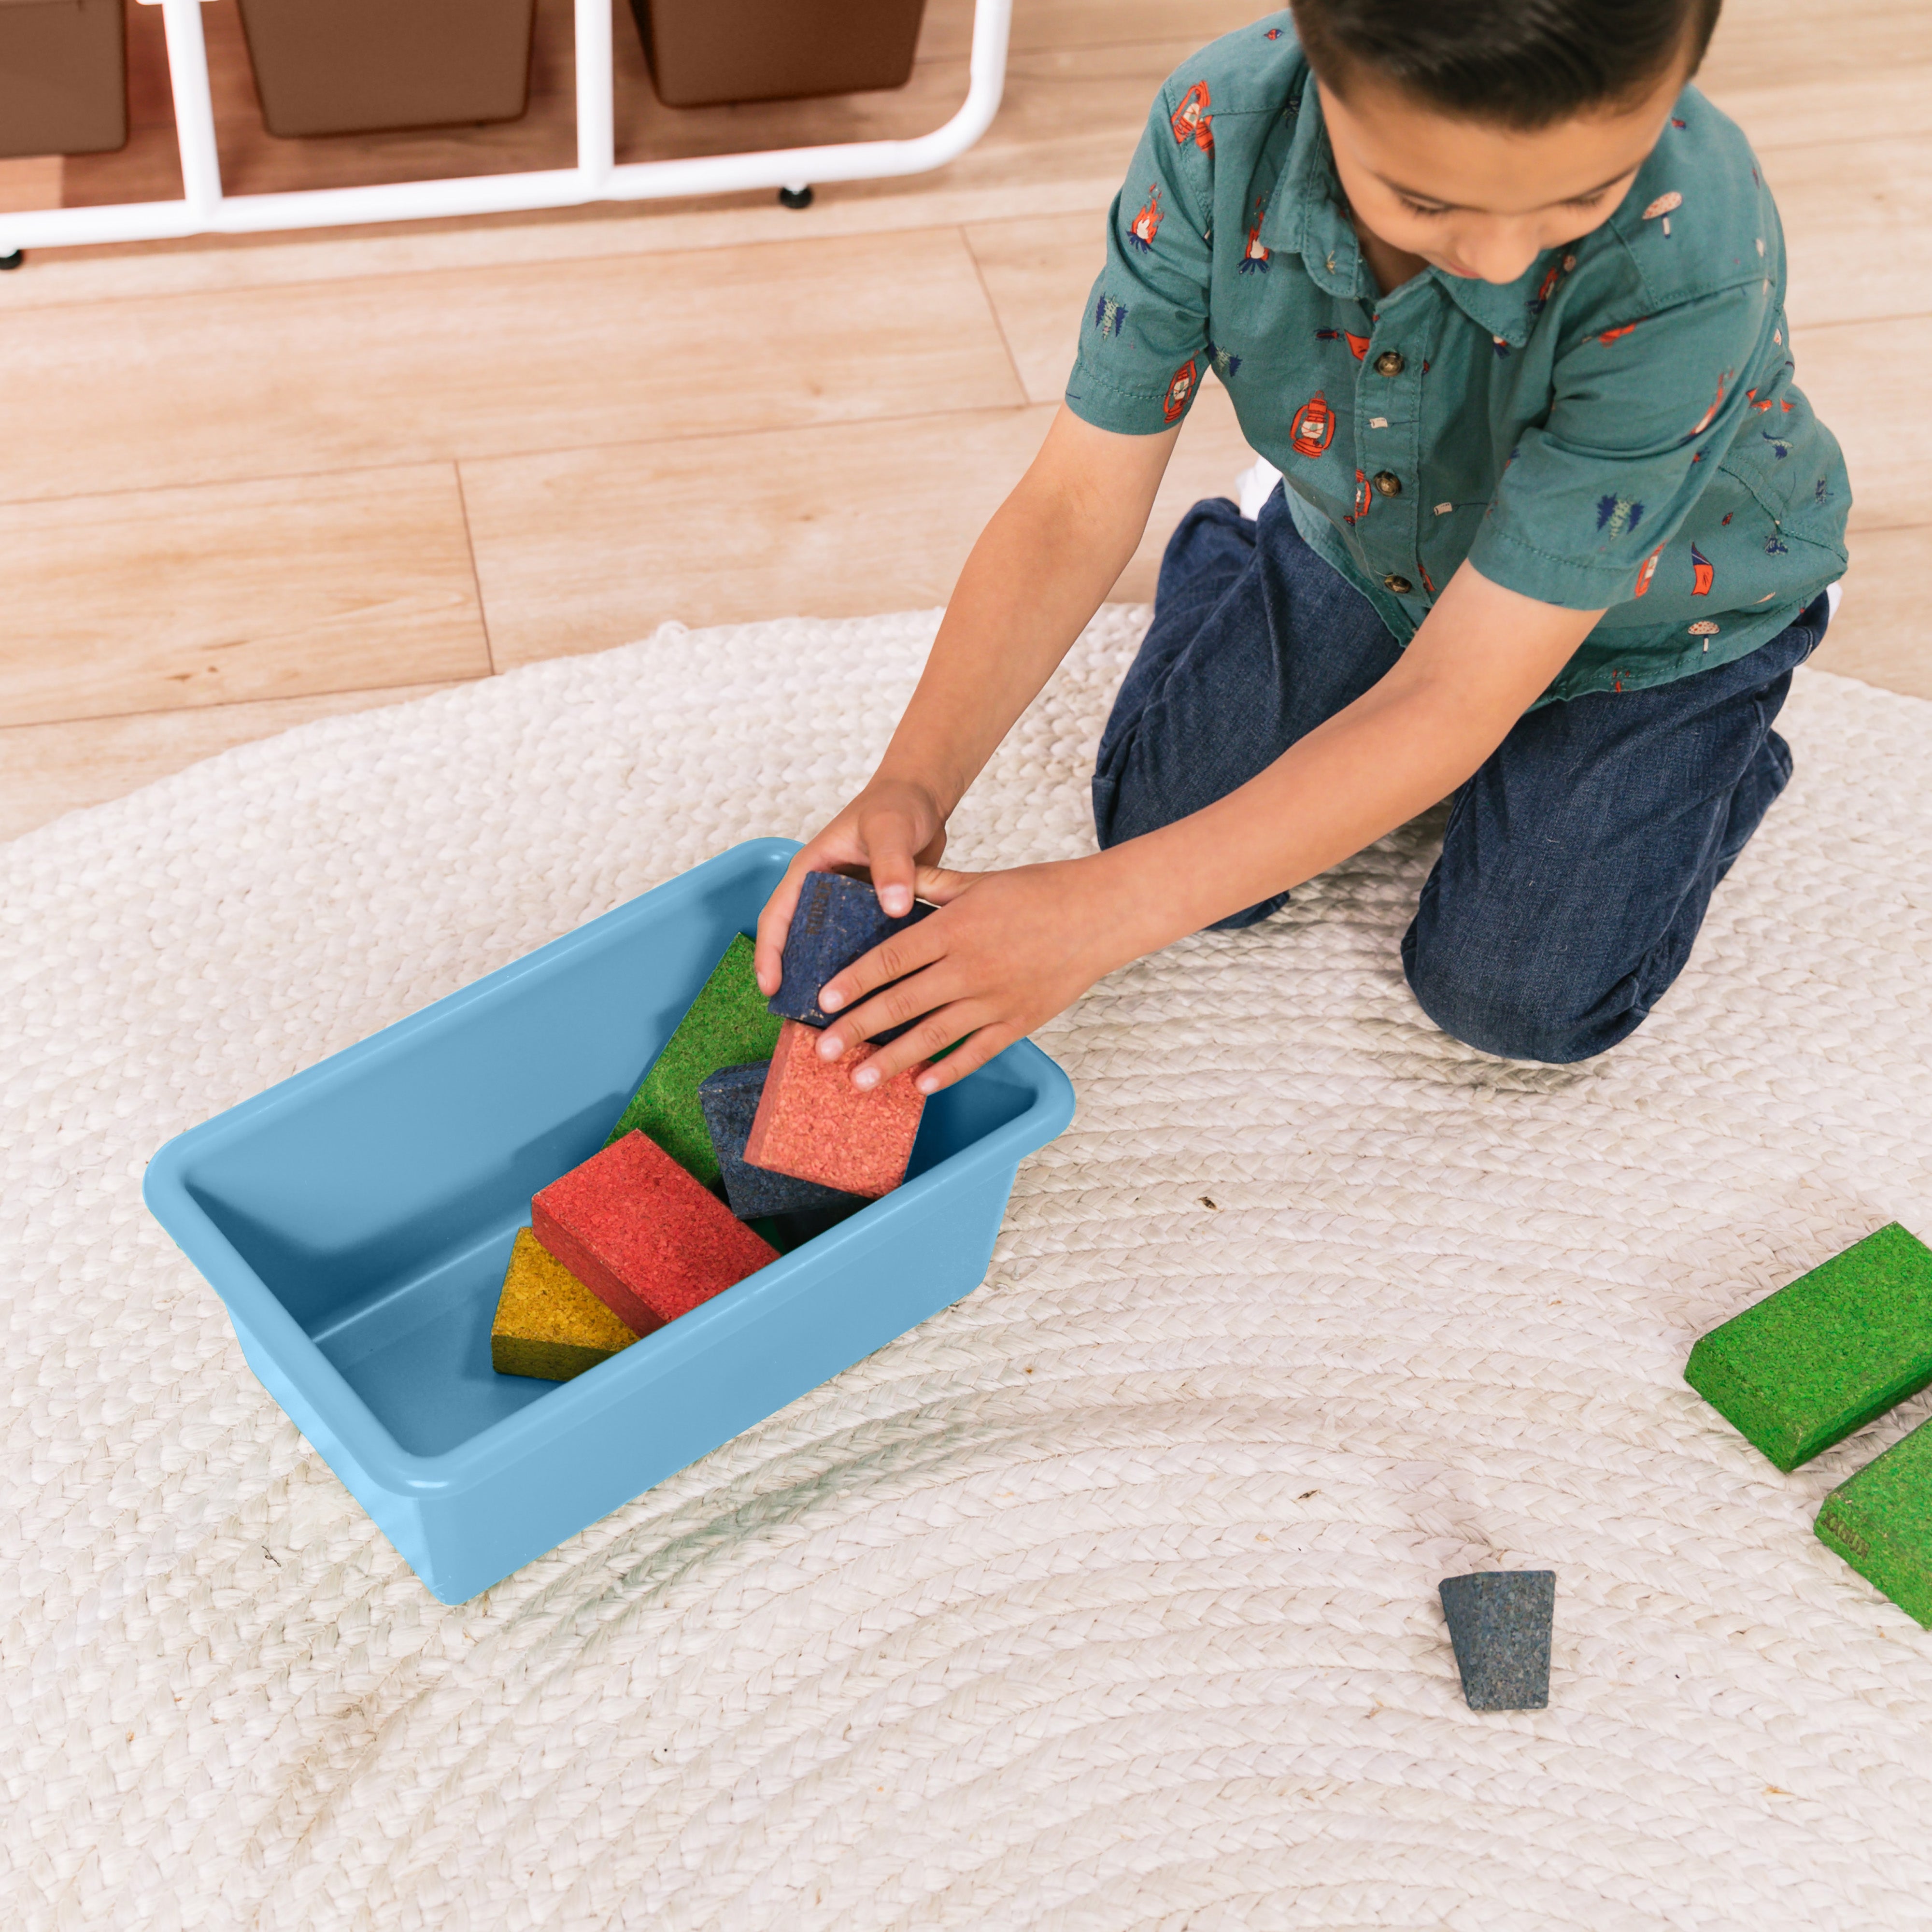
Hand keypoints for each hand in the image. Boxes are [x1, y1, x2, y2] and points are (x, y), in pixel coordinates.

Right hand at [754, 777, 948, 996]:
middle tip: (803, 1016)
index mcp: (811, 871)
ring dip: (831, 980)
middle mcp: (823, 892)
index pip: (777, 917)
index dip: (769, 954)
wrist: (923, 799)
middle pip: (799, 942)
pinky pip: (862, 949)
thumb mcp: (890, 830)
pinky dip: (865, 972)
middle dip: (797, 978)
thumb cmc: (897, 804)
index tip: (771, 987)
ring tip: (838, 1019)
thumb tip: (893, 907)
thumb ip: (892, 864)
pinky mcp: (873, 916)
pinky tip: (878, 1000)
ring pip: (831, 950)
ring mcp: (848, 907)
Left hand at [812, 856, 1131, 1094]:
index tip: (822, 1001)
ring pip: (932, 1037)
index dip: (853, 982)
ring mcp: (994, 1000)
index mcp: (954, 928)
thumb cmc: (1038, 891)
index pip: (890, 959)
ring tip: (859, 1080)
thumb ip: (929, 884)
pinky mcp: (1018, 1022)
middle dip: (857, 1030)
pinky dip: (948, 1071)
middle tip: (823, 1051)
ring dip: (892, 1061)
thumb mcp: (977, 880)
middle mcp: (969, 968)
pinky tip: (921, 1085)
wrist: (1099, 914)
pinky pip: (976, 1053)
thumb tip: (886, 883)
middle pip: (901, 1004)